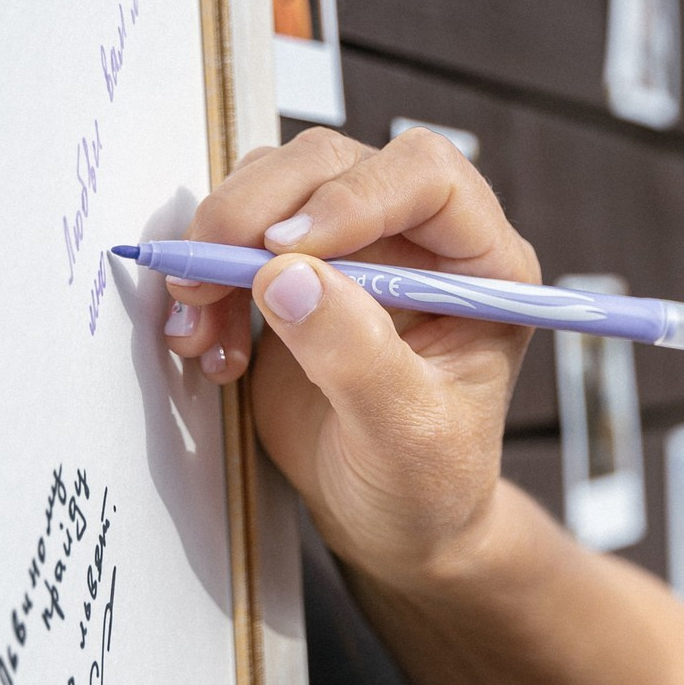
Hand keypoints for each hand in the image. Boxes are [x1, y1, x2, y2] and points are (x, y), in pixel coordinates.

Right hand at [164, 127, 539, 583]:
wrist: (394, 521)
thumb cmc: (429, 484)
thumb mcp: (404, 435)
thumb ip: (356, 355)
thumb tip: (285, 274)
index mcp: (484, 265)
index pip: (427, 176)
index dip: (351, 195)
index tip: (283, 248)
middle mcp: (423, 239)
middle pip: (332, 164)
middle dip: (255, 213)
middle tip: (201, 279)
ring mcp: (358, 248)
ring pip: (275, 188)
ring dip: (217, 248)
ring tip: (199, 330)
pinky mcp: (298, 271)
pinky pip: (237, 238)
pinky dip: (205, 280)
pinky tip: (207, 347)